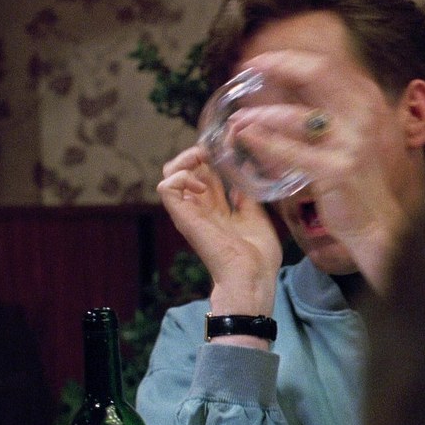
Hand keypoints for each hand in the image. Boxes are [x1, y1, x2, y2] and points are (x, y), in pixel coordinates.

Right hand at [157, 145, 281, 318]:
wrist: (252, 277)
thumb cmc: (258, 257)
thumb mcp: (257, 217)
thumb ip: (247, 198)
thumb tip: (244, 176)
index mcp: (219, 209)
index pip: (206, 174)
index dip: (212, 157)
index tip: (227, 147)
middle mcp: (202, 208)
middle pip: (186, 170)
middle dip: (198, 153)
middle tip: (213, 150)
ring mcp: (191, 212)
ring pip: (170, 174)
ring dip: (185, 160)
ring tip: (202, 159)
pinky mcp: (184, 217)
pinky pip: (165, 187)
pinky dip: (179, 176)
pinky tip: (198, 180)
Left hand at [227, 49, 417, 288]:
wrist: (376, 223)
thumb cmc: (354, 181)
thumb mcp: (348, 137)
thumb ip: (324, 114)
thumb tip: (285, 89)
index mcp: (366, 102)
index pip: (326, 66)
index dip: (289, 59)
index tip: (259, 60)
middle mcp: (364, 115)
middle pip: (317, 74)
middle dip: (277, 66)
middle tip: (245, 69)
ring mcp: (353, 141)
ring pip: (299, 117)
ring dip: (263, 115)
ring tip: (238, 118)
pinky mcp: (337, 169)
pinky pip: (294, 152)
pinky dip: (266, 143)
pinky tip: (247, 138)